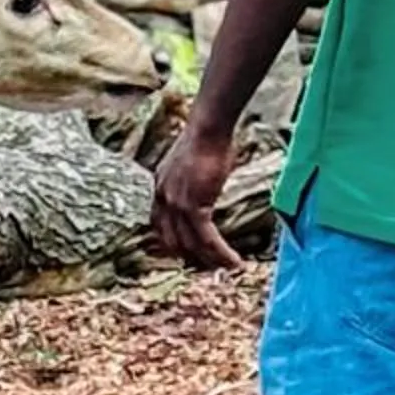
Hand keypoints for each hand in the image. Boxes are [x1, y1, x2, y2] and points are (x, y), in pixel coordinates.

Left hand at [150, 114, 243, 272]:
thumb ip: (192, 177)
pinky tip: (234, 260)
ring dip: (210, 260)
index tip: (188, 252)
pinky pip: (206, 239)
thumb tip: (207, 183)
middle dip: (191, 257)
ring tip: (227, 267)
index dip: (173, 242)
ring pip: (191, 244)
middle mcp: (163, 198)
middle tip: (211, 265)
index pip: (160, 225)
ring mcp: (176, 204)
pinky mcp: (194, 207)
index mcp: (160, 186)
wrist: (208, 127)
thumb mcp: (192, 160)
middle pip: (173, 240)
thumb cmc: (208, 135)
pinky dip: (220, 252)